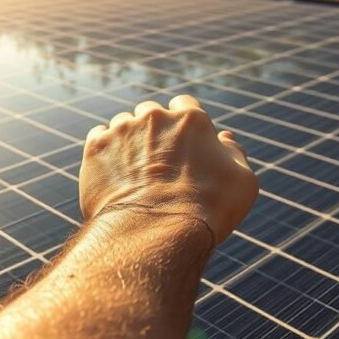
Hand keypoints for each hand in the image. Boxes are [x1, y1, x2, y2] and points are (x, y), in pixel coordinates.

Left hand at [79, 94, 257, 243]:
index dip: (183, 124)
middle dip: (153, 131)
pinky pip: (98, 137)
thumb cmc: (207, 210)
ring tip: (133, 173)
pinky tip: (112, 173)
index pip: (185, 105)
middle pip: (151, 113)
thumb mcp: (242, 182)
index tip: (181, 142)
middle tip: (157, 162)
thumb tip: (225, 138)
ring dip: (127, 141)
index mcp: (191, 118)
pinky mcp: (95, 147)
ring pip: (122, 125)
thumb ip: (235, 153)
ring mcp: (121, 129)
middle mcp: (154, 116)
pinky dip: (104, 151)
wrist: (156, 232)